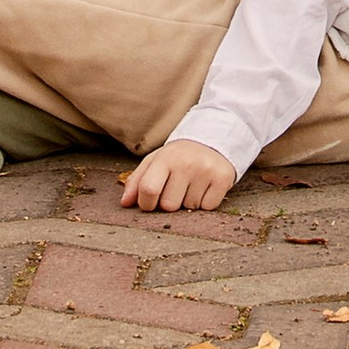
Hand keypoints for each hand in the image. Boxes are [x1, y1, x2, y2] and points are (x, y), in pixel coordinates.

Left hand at [121, 138, 236, 212]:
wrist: (213, 140)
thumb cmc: (179, 156)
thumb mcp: (156, 161)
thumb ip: (137, 181)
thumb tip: (124, 203)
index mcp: (165, 158)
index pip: (148, 190)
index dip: (146, 203)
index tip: (150, 202)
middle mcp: (186, 162)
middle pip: (169, 205)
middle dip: (170, 203)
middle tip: (177, 188)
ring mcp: (206, 170)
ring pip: (189, 208)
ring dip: (188, 202)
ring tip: (192, 185)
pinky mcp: (223, 178)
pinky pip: (208, 208)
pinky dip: (205, 203)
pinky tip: (205, 187)